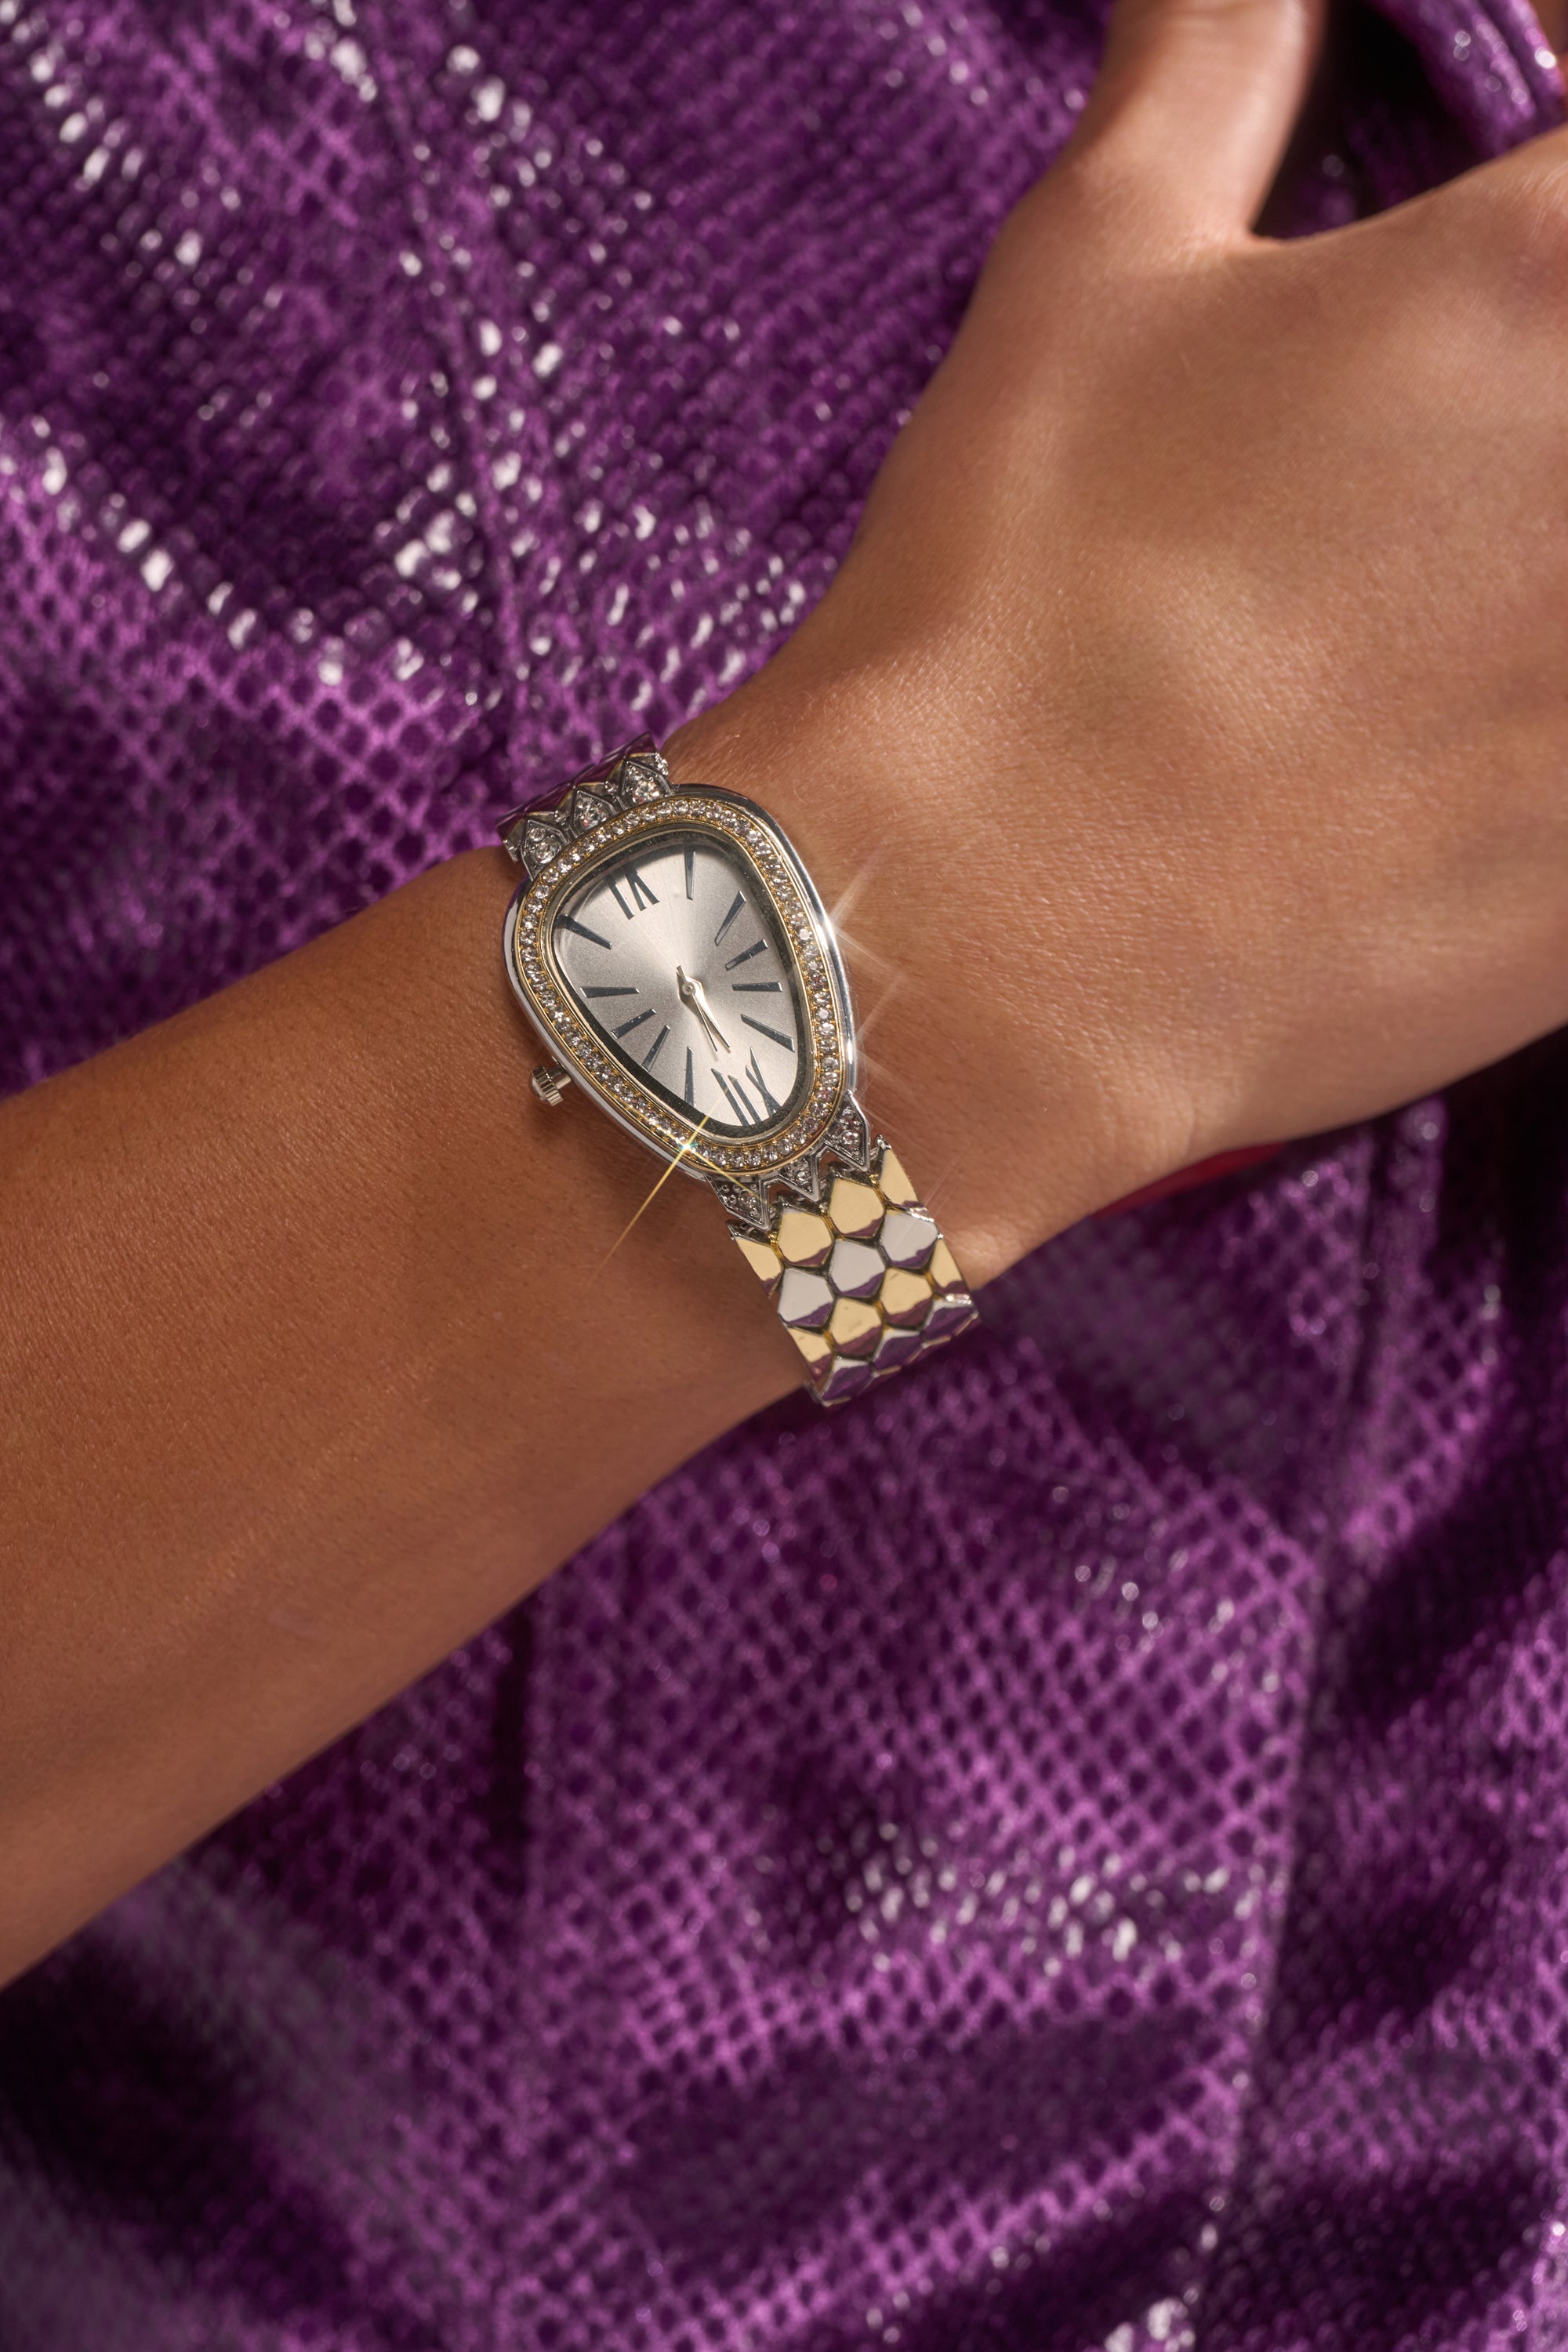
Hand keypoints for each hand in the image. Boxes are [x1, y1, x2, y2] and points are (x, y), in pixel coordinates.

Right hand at [672, 0, 1567, 1285]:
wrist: (982, 946)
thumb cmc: (1018, 608)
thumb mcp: (1092, 281)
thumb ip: (1213, 71)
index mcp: (1544, 281)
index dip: (1557, 113)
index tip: (1502, 163)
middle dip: (1551, 363)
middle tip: (1449, 423)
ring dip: (1543, 546)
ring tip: (1443, 596)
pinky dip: (1546, 715)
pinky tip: (1448, 730)